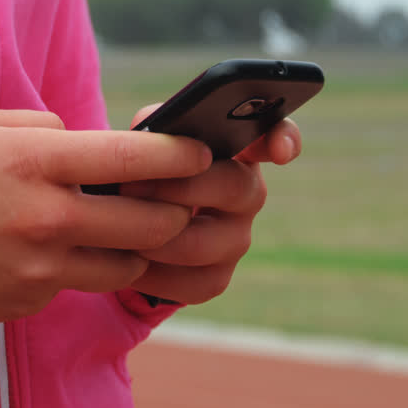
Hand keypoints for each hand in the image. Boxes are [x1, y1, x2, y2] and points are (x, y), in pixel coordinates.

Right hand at [0, 109, 211, 324]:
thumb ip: (45, 128)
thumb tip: (93, 140)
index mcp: (33, 162)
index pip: (131, 159)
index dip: (179, 154)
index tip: (201, 151)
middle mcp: (43, 218)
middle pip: (148, 223)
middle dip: (172, 211)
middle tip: (173, 200)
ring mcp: (38, 268)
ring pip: (126, 264)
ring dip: (134, 246)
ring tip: (118, 228)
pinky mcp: (29, 300)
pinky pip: (78, 283)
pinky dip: (80, 267)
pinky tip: (52, 250)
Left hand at [120, 104, 302, 304]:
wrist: (131, 220)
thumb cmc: (148, 168)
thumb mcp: (149, 137)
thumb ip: (156, 125)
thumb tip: (151, 136)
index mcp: (235, 149)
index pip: (276, 135)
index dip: (285, 140)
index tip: (280, 152)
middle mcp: (247, 192)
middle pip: (232, 187)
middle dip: (179, 188)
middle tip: (132, 186)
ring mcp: (236, 239)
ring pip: (204, 243)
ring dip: (156, 234)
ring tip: (123, 223)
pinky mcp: (216, 278)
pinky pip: (189, 283)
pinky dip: (151, 273)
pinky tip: (127, 258)